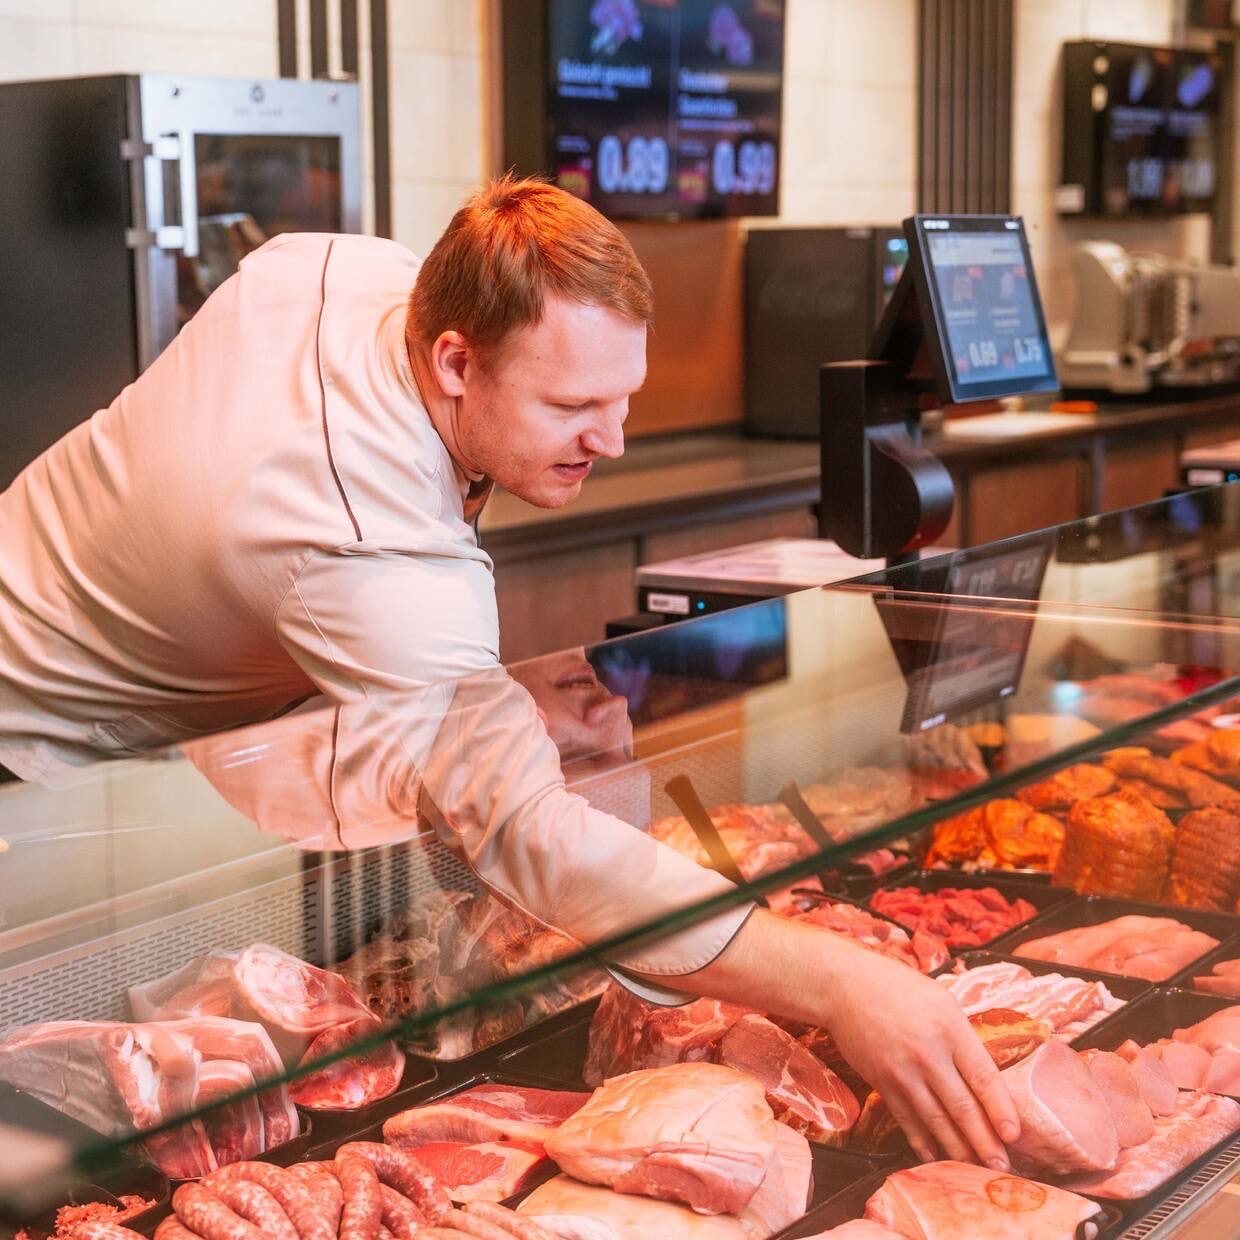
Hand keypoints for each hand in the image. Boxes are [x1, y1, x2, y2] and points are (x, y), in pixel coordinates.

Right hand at [821, 939, 1019, 1167]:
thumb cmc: (898, 988)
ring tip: (975, 1168)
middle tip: (1002, 1166)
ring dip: (958, 1149)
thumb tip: (983, 1078)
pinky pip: (906, 1119)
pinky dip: (922, 1142)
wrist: (846, 987)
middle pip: (962, 1106)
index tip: (1014, 1134)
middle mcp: (928, 1054)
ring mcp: (902, 1071)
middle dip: (984, 1141)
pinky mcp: (882, 1083)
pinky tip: (935, 1157)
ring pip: (936, 1119)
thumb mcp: (941, 1002)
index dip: (1001, 1109)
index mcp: (950, 1028)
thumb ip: (962, 1038)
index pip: (983, 1076)